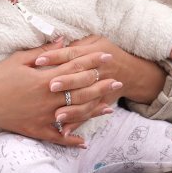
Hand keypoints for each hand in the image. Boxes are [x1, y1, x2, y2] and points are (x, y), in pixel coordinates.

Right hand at [0, 39, 119, 146]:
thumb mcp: (19, 59)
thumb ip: (44, 51)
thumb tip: (64, 41)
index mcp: (43, 79)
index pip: (74, 68)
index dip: (92, 61)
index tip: (107, 56)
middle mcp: (46, 99)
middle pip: (80, 92)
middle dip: (101, 86)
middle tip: (118, 81)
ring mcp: (42, 117)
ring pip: (74, 114)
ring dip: (94, 111)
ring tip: (110, 108)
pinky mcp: (35, 130)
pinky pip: (56, 137)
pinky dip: (70, 140)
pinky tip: (83, 142)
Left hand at [35, 35, 165, 115]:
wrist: (132, 72)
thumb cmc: (106, 53)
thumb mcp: (95, 41)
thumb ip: (77, 45)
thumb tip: (57, 43)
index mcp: (94, 52)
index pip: (73, 54)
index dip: (56, 56)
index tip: (39, 60)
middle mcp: (100, 71)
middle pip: (81, 76)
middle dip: (66, 81)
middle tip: (50, 86)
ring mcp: (102, 89)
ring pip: (87, 99)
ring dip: (72, 109)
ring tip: (56, 115)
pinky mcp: (102, 103)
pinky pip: (89, 114)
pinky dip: (77, 122)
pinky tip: (64, 130)